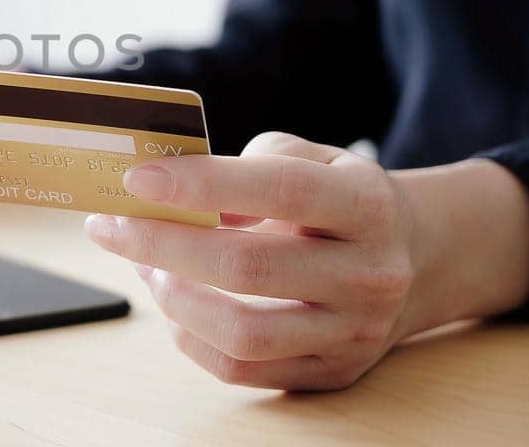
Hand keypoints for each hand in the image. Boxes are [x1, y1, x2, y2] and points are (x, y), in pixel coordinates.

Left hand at [85, 132, 448, 390]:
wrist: (418, 260)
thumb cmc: (340, 199)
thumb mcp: (316, 157)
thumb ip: (250, 163)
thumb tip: (172, 194)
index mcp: (367, 204)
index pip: (280, 190)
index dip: (202, 185)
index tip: (138, 179)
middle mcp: (369, 272)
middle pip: (248, 267)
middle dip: (161, 244)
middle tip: (110, 226)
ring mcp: (354, 331)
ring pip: (243, 331)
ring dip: (172, 298)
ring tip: (143, 265)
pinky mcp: (331, 372)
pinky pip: (242, 368)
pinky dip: (189, 336)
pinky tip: (171, 301)